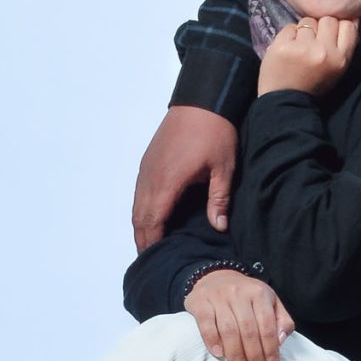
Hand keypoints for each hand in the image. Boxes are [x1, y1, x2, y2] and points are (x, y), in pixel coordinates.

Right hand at [132, 105, 238, 247]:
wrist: (202, 98)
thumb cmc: (215, 131)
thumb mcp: (224, 167)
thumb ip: (219, 199)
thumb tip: (218, 227)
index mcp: (167, 182)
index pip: (153, 222)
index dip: (152, 243)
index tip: (156, 261)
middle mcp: (150, 177)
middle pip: (140, 217)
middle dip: (143, 240)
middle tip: (151, 261)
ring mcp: (147, 168)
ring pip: (136, 205)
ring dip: (141, 226)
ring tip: (150, 245)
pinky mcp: (148, 160)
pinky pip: (139, 192)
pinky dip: (141, 210)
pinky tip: (152, 218)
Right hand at [184, 268, 293, 360]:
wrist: (215, 277)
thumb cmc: (246, 296)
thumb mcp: (269, 301)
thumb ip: (281, 320)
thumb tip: (281, 341)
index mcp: (259, 293)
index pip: (268, 327)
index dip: (272, 352)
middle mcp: (239, 294)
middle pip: (249, 331)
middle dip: (256, 359)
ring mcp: (219, 297)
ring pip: (229, 330)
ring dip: (236, 356)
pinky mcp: (200, 302)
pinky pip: (206, 324)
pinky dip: (212, 340)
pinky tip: (219, 355)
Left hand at [256, 15, 358, 98]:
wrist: (286, 102)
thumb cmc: (313, 86)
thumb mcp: (337, 70)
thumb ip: (343, 46)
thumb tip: (351, 17)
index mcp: (341, 59)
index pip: (347, 25)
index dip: (339, 25)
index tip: (331, 33)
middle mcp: (324, 51)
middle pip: (328, 19)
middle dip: (320, 27)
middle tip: (313, 40)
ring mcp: (303, 47)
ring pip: (307, 21)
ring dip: (303, 31)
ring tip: (299, 46)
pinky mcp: (283, 46)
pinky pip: (289, 28)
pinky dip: (288, 36)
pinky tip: (287, 49)